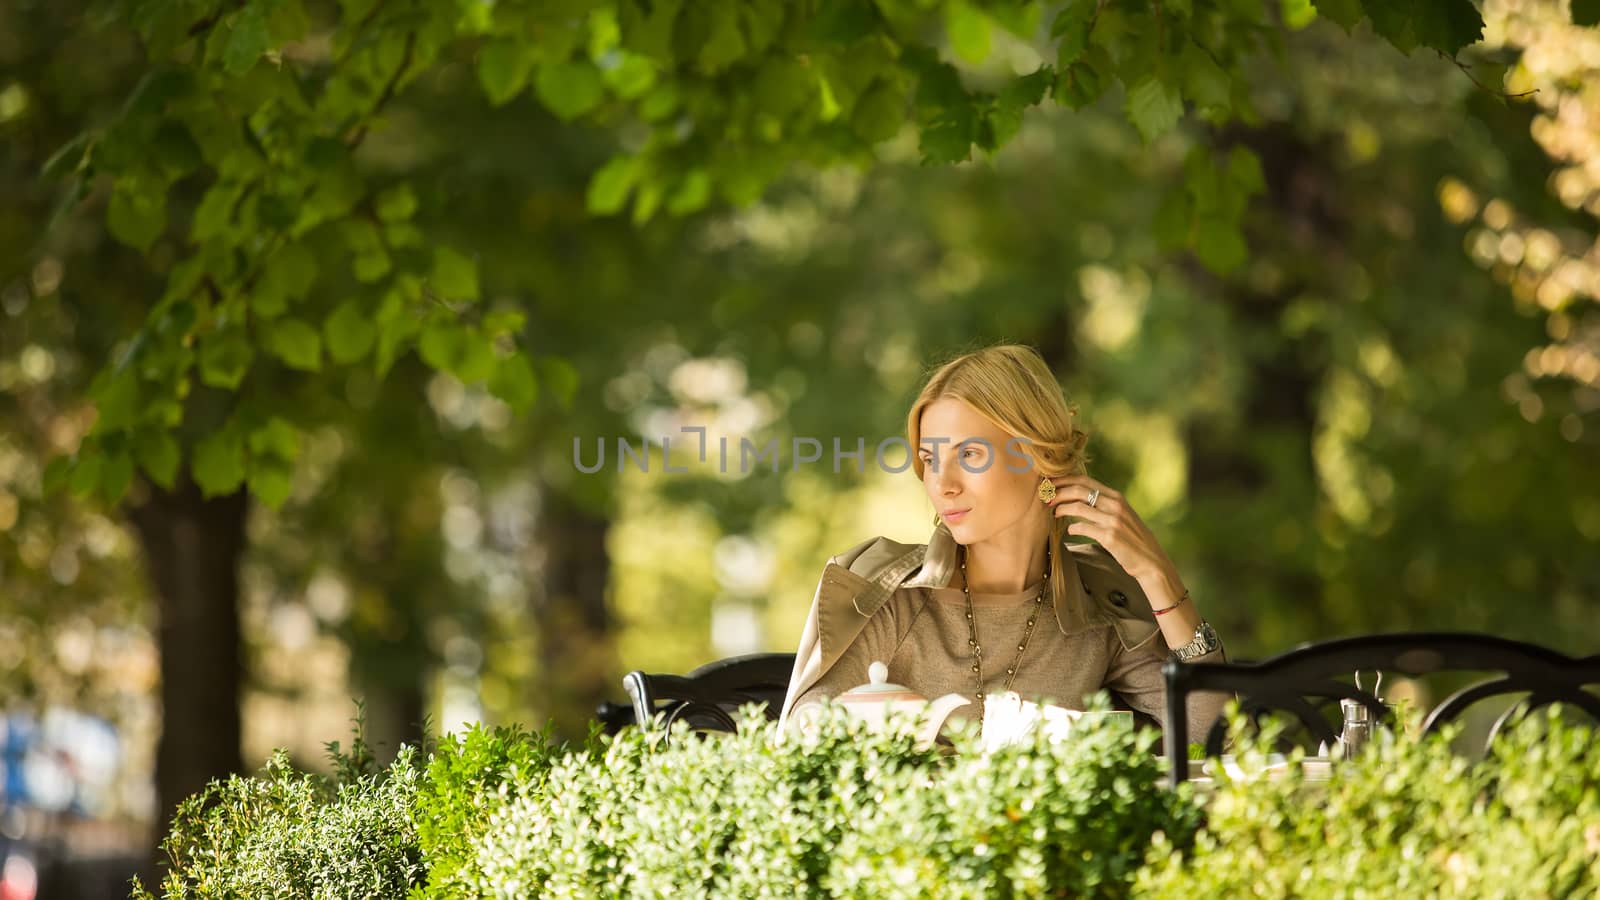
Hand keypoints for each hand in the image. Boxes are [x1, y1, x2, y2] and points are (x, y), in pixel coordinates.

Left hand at [1044, 475, 1176, 584]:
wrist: (1151, 560)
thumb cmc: (1133, 539)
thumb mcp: (1122, 515)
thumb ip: (1104, 505)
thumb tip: (1077, 499)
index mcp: (1117, 497)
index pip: (1085, 480)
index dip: (1064, 480)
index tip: (1050, 483)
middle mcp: (1115, 505)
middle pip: (1078, 490)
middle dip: (1058, 492)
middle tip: (1046, 498)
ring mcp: (1112, 520)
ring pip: (1078, 507)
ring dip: (1061, 508)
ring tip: (1053, 512)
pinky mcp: (1109, 537)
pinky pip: (1082, 527)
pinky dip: (1072, 528)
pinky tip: (1069, 530)